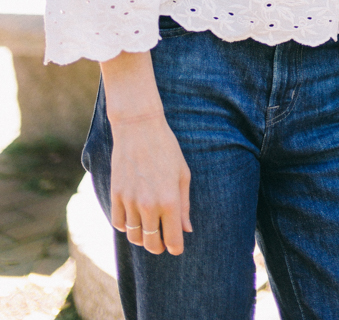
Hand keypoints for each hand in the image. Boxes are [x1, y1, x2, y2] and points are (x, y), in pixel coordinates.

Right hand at [108, 112, 191, 255]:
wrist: (139, 128)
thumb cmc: (166, 149)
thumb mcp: (183, 174)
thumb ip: (184, 205)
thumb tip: (186, 230)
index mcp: (169, 200)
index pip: (172, 240)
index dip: (175, 248)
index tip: (176, 248)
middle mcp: (148, 205)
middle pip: (151, 243)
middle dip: (158, 246)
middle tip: (162, 241)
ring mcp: (130, 201)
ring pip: (134, 236)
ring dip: (142, 237)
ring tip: (148, 229)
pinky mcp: (116, 195)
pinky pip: (119, 224)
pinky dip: (126, 226)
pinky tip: (134, 217)